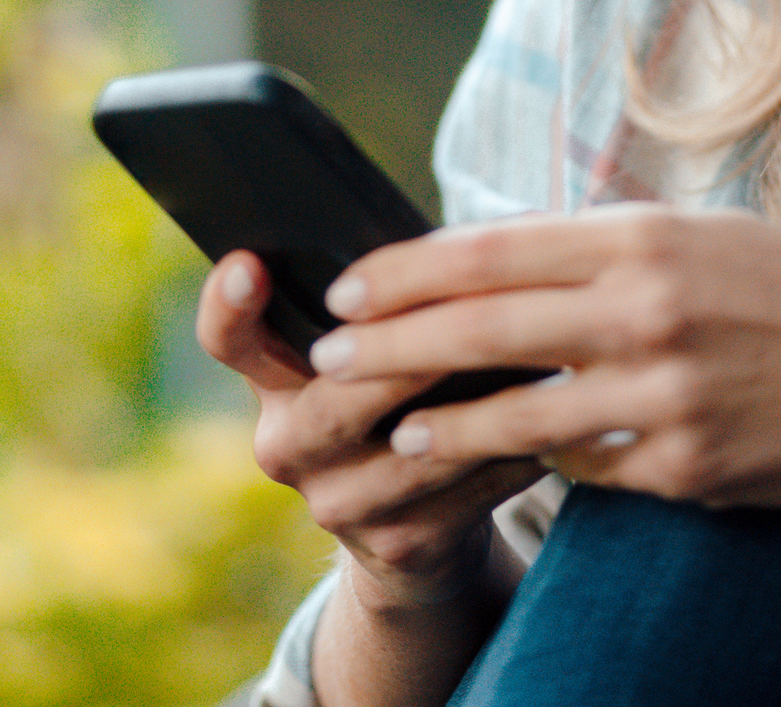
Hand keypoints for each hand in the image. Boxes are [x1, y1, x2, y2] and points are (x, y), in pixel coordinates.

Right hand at [194, 251, 545, 613]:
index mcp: (274, 383)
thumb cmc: (403, 404)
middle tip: (453, 322)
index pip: (229, 340)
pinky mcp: (400, 544)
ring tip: (534, 365)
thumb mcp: (375, 357)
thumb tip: (480, 235)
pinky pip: (465, 493)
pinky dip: (513, 452)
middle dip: (395, 362)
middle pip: (331, 403)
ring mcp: (339, 503)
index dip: (227, 305)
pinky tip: (553, 421)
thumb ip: (394, 307)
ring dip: (478, 409)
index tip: (248, 263)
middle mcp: (289, 446)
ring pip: (411, 453)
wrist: (416, 531)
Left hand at [307, 206, 780, 507]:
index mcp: (641, 237)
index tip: (347, 289)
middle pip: (481, 329)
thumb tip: (492, 260)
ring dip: (445, 426)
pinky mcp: (689, 465)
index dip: (403, 273)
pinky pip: (589, 469)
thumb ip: (600, 246)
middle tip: (329, 363)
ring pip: (518, 416)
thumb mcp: (695, 235)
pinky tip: (510, 465)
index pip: (488, 251)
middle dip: (389, 349)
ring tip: (398, 432)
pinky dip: (546, 465)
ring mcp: (666, 393)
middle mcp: (645, 308)